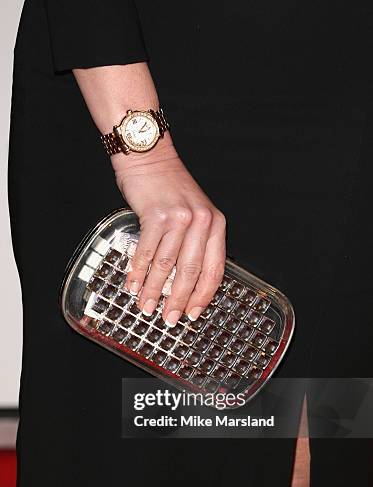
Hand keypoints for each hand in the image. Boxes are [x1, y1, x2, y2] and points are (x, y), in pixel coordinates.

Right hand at [112, 136, 225, 326]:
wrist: (149, 157)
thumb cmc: (169, 187)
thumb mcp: (194, 213)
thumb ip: (194, 243)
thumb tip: (180, 282)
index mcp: (215, 224)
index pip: (214, 269)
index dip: (203, 295)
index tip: (194, 313)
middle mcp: (201, 221)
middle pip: (191, 271)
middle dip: (178, 300)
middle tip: (169, 318)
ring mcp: (179, 218)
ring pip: (166, 265)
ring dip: (153, 290)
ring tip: (146, 307)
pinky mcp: (156, 216)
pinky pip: (147, 252)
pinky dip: (138, 272)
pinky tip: (132, 285)